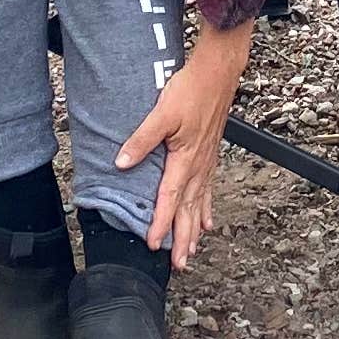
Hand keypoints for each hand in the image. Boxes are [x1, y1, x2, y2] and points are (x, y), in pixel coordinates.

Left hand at [120, 20, 252, 265]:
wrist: (217, 74)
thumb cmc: (191, 90)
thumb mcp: (161, 114)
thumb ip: (141, 140)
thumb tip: (121, 162)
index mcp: (185, 159)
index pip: (170, 199)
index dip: (161, 223)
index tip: (153, 244)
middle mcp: (198, 166)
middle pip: (189, 210)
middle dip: (183, 239)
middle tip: (179, 264)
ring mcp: (207, 162)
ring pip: (201, 204)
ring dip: (195, 229)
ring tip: (192, 252)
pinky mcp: (211, 155)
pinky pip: (209, 190)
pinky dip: (207, 208)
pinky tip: (208, 221)